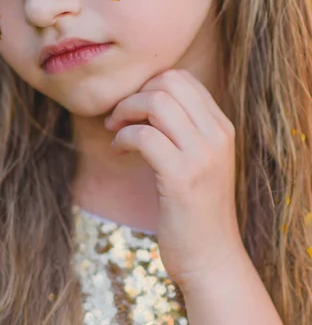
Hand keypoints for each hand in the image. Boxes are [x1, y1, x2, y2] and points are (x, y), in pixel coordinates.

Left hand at [105, 69, 245, 288]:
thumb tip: (144, 96)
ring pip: (156, 102)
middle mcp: (217, 135)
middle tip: (118, 116)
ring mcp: (202, 155)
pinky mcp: (181, 177)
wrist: (211, 258)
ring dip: (125, 111)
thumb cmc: (196, 208)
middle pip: (169, 82)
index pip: (183, 79)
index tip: (133, 106)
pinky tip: (118, 151)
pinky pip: (143, 136)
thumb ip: (184, 127)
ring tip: (115, 130)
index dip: (149, 84)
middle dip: (135, 93)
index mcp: (221, 127)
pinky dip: (122, 138)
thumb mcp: (199, 159)